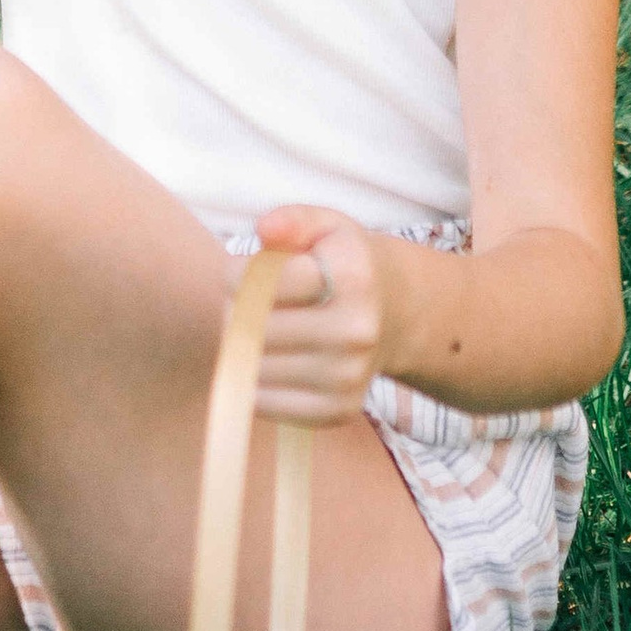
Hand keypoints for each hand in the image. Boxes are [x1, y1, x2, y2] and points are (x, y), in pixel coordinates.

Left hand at [250, 207, 389, 427]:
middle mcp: (356, 330)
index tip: (240, 271)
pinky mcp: (338, 410)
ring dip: (240, 348)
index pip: (264, 281)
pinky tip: (272, 359)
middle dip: (234, 311)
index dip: (236, 273)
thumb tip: (265, 229)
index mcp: (353, 277)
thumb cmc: (346, 264)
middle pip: (255, 326)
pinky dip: (254, 382)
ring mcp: (349, 376)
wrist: (396, 314)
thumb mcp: (327, 226)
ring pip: (254, 366)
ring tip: (261, 329)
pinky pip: (265, 403)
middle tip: (246, 303)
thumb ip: (293, 220)